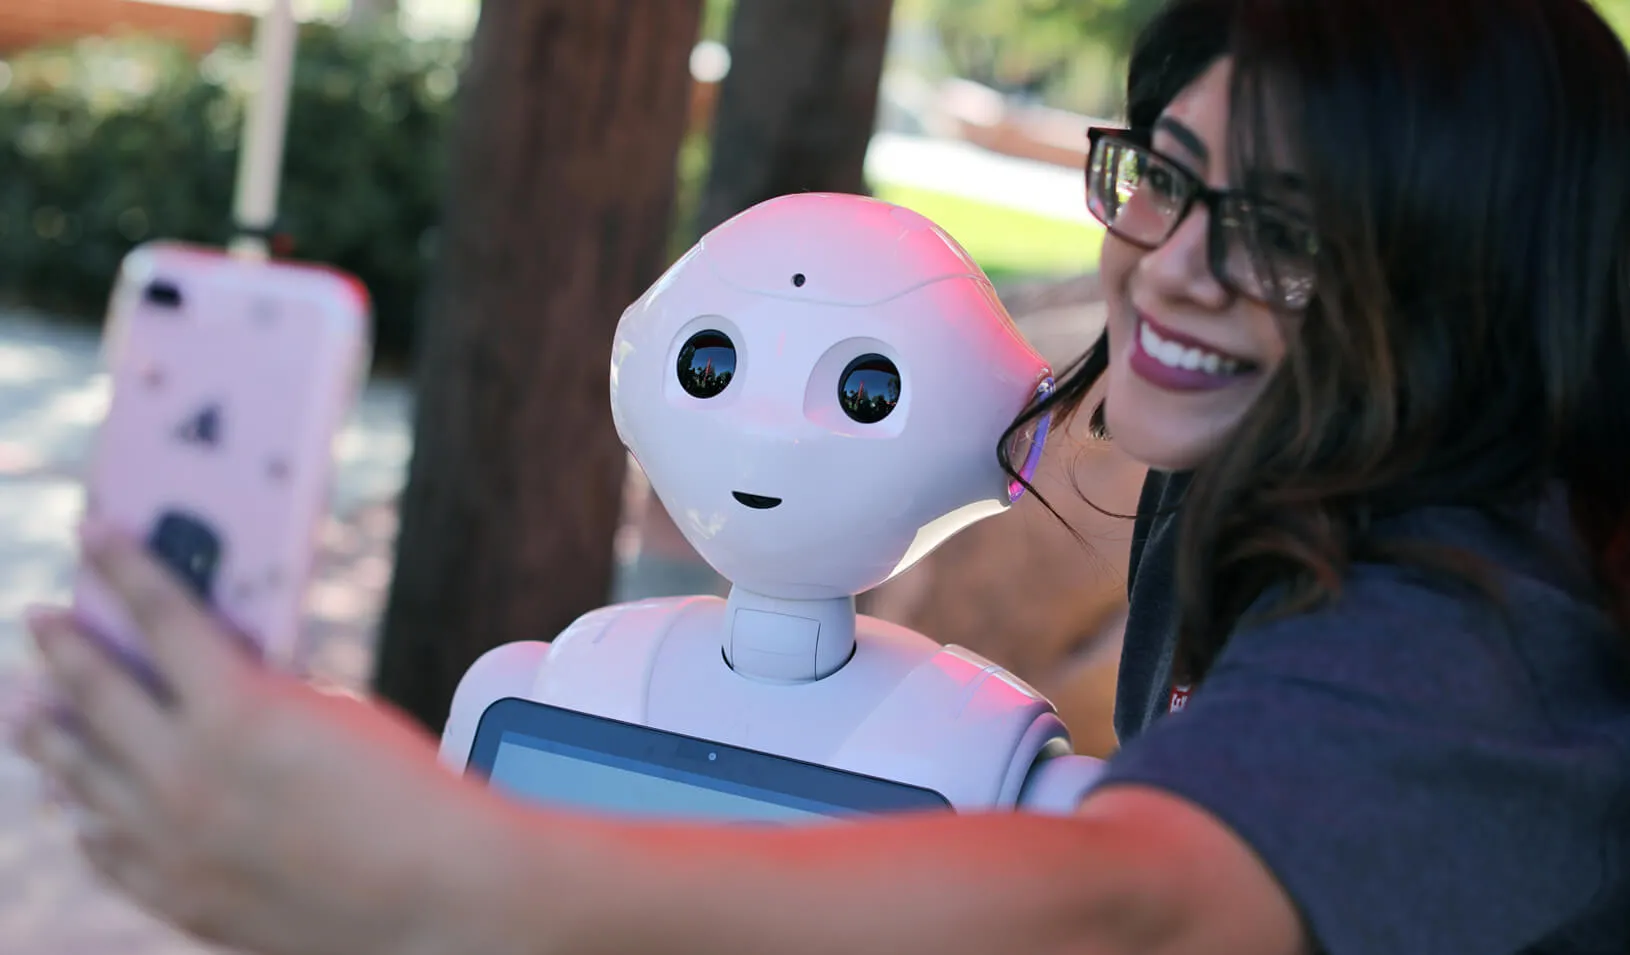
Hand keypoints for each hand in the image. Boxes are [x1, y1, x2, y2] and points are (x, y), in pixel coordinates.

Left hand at [12, 526, 489, 954]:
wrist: (433, 893)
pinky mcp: (176, 895)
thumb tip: (205, 675)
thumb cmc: (403, 788)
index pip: (158, 615)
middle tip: (39, 619)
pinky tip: (76, 802)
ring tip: (27, 709)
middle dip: (64, 648)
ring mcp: (171, 843)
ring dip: (50, 734)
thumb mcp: (332, 712)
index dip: (122, 565)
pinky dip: (87, 817)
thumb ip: (259, 690)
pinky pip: (105, 847)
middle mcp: (184, 775)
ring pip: (81, 775)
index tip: (89, 532)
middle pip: (96, 694)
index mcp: (235, 711)